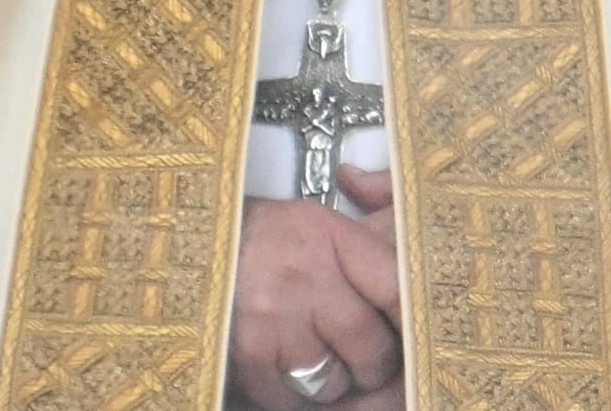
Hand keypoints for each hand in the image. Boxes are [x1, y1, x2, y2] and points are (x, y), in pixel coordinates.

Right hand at [225, 166, 402, 407]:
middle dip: (370, 364)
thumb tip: (400, 221)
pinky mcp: (250, 352)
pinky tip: (281, 365)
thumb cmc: (262, 239)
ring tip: (311, 354)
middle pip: (370, 346)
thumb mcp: (318, 219)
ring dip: (327, 381)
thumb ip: (374, 220)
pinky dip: (289, 395)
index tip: (417, 340)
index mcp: (331, 235)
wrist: (194, 247)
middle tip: (359, 359)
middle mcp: (306, 273)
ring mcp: (276, 314)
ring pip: (333, 380)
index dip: (414, 323)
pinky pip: (290, 399)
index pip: (397, 288)